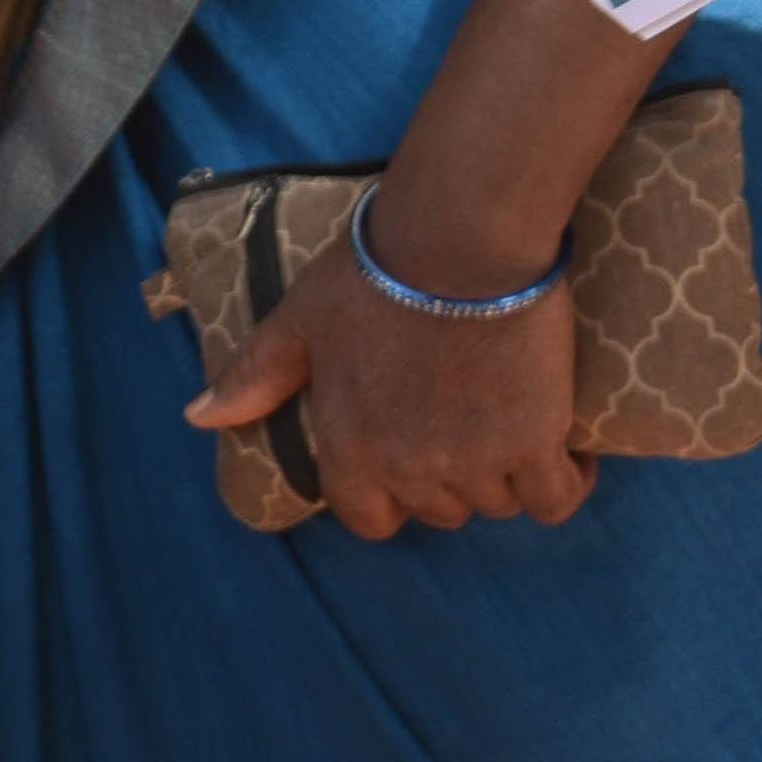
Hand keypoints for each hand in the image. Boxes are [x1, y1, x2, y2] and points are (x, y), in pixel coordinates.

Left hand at [180, 198, 592, 540]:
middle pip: (438, 511)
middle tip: (463, 419)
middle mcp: (410, 471)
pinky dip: (564, 482)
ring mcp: (475, 464)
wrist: (459, 241)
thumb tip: (196, 418)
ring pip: (495, 504)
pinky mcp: (535, 446)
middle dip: (448, 476)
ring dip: (504, 475)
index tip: (413, 452)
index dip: (390, 494)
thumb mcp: (299, 320)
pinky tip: (564, 451)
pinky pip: (555, 500)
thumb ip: (253, 376)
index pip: (368, 519)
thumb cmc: (374, 273)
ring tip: (511, 422)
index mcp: (349, 449)